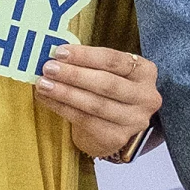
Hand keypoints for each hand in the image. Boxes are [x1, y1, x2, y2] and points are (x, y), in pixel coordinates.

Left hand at [34, 43, 160, 159]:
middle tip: (48, 68)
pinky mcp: (117, 137)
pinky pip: (85, 120)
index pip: (114, 60)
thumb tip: (56, 55)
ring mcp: (134, 120)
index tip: (59, 52)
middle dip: (74, 75)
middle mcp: (146, 96)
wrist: (113, 126)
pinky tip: (47, 99)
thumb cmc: (108, 90)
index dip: (85, 56)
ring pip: (95, 104)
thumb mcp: (108, 71)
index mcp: (145, 71)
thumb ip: (89, 62)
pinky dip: (62, 108)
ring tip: (43, 84)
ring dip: (65, 93)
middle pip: (106, 83)